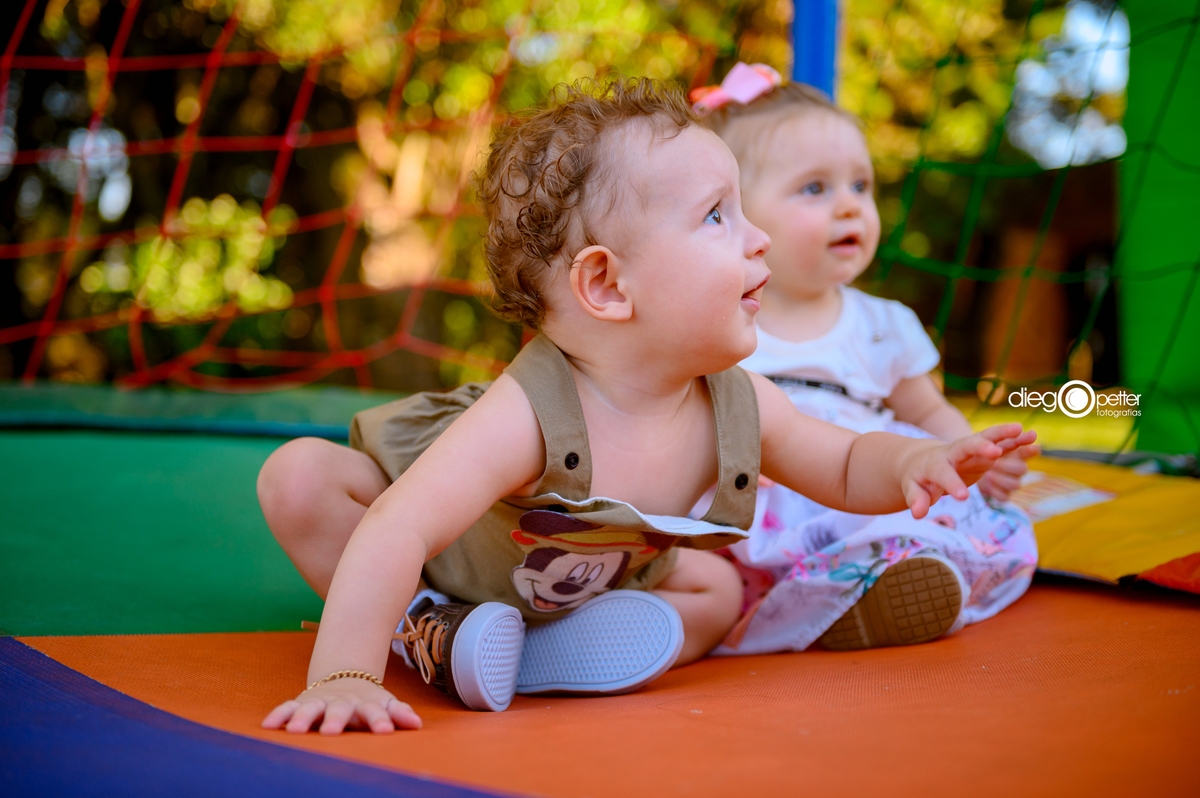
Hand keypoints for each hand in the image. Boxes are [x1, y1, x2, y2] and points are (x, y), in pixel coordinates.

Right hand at [262, 677, 421, 734]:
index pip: (375, 712)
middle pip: (340, 710)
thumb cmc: (368, 701)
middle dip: (335, 720)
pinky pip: (288, 707)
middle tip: (331, 732)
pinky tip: (268, 725)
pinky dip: (279, 714)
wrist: (346, 677)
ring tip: (295, 731)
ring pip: (311, 708)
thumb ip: (399, 712)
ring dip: (303, 718)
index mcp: (366, 704)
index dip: (380, 721)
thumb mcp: (385, 703)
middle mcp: (342, 702)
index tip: (385, 731)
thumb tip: (417, 723)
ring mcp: (321, 701)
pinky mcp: (302, 702)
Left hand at [901, 424, 1036, 518]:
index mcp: (935, 463)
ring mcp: (970, 450)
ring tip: (1023, 430)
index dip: (951, 483)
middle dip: (979, 447)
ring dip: (1003, 434)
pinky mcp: (983, 451)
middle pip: (966, 445)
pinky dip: (1014, 439)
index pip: (942, 472)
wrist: (922, 459)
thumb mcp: (912, 488)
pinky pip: (1000, 444)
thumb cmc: (918, 477)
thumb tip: (917, 513)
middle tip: (994, 452)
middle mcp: (954, 453)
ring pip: (987, 438)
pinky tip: (1031, 436)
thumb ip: (916, 499)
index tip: (962, 497)